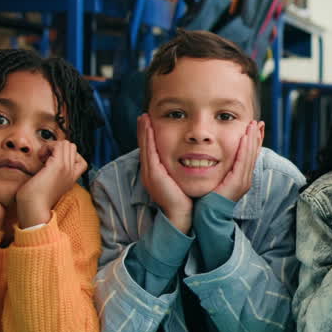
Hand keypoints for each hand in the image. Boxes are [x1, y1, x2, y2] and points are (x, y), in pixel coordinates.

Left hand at [15, 140, 87, 227]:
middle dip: (57, 148)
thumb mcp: (48, 186)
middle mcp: (71, 173)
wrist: (34, 209)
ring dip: (52, 146)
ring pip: (67, 144)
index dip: (64, 155)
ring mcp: (66, 169)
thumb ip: (52, 176)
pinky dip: (48, 147)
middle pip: (72, 147)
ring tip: (43, 158)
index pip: (78, 158)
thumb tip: (44, 164)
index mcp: (70, 178)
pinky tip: (40, 157)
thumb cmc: (35, 200)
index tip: (50, 162)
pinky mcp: (58, 166)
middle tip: (44, 159)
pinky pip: (58, 145)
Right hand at [139, 114, 191, 233]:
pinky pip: (149, 152)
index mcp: (155, 174)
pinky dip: (147, 138)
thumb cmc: (184, 199)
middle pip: (145, 147)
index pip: (150, 151)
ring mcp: (150, 174)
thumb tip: (188, 159)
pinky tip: (148, 127)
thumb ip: (180, 169)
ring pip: (145, 147)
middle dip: (143, 131)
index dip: (148, 137)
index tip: (149, 122)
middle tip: (144, 116)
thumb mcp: (180, 180)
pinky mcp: (153, 175)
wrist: (181, 215)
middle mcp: (150, 172)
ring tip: (144, 117)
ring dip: (144, 131)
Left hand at [213, 120, 263, 202]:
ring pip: (250, 155)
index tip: (255, 128)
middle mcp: (246, 179)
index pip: (250, 155)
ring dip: (252, 138)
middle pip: (254, 153)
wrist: (208, 215)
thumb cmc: (208, 199)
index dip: (254, 141)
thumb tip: (212, 157)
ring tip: (253, 125)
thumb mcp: (217, 179)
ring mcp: (244, 181)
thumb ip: (219, 169)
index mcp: (242, 177)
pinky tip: (245, 136)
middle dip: (256, 137)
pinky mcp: (238, 182)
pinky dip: (245, 148)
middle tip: (258, 122)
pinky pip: (243, 161)